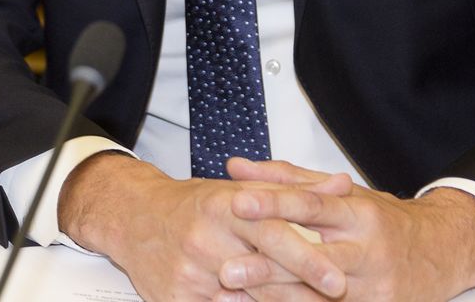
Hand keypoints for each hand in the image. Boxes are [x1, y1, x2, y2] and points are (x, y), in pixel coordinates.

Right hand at [57, 152, 349, 300]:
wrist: (131, 217)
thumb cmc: (193, 205)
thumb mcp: (241, 189)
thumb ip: (294, 190)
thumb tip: (343, 184)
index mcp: (223, 207)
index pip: (271, 233)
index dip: (306, 259)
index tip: (338, 279)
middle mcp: (205, 240)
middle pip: (262, 274)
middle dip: (301, 292)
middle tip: (337, 297)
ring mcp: (189, 272)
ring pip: (244, 299)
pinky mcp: (175, 297)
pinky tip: (255, 300)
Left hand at [224, 158, 474, 300]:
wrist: (445, 252)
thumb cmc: (383, 219)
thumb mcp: (343, 192)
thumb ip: (287, 179)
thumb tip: (235, 167)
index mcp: (358, 213)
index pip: (312, 205)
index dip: (274, 203)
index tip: (237, 202)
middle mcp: (367, 251)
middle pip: (312, 258)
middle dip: (267, 266)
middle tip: (226, 268)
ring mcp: (373, 288)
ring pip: (316, 295)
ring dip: (270, 297)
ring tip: (228, 295)